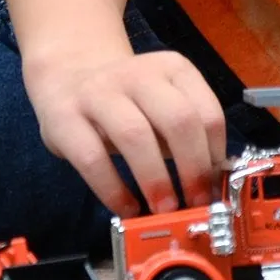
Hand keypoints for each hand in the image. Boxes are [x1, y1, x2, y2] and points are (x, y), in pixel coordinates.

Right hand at [26, 46, 228, 218]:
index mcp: (172, 69)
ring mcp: (98, 92)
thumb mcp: (161, 105)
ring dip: (155, 180)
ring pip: (135, 135)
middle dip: (192, 168)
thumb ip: (184, 136)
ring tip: (163, 209)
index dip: (215, 156)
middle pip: (178, 120)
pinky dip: (114, 190)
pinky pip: (92, 158)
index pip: (207, 112)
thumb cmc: (126, 102)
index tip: (214, 187)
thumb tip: (207, 186)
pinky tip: (127, 208)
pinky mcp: (64, 117)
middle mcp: (138, 75)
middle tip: (195, 203)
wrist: (67, 76)